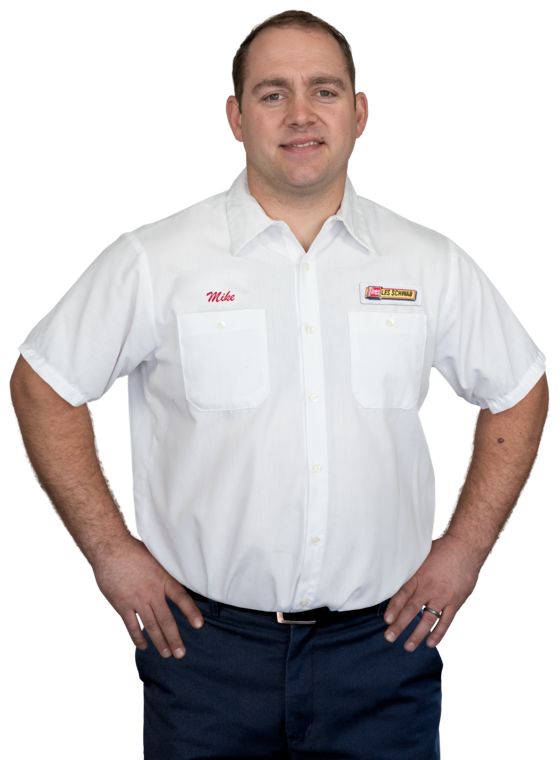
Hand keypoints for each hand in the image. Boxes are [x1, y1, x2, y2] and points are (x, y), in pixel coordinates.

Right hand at [91, 535, 203, 657]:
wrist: (109, 549)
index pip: (181, 598)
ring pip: (150, 626)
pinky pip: (131, 626)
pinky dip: (137, 637)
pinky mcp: (121, 605)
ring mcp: (136, 600)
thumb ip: (164, 572)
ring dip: (159, 641)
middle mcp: (151, 592)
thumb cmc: (132, 549)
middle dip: (174, 638)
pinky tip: (143, 645)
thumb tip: (174, 579)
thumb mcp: (155, 557)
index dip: (191, 612)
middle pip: (166, 619)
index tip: (199, 625)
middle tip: (181, 653)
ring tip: (167, 654)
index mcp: (162, 578)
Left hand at [383, 534, 480, 650]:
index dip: (394, 607)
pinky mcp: (456, 602)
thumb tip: (393, 573)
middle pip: (412, 609)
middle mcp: (430, 588)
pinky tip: (430, 643)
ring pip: (428, 619)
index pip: (403, 593)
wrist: (466, 548)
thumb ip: (410, 568)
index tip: (386, 620)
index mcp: (419, 575)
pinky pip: (446, 622)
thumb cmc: (441, 550)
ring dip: (417, 634)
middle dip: (400, 625)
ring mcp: (443, 597)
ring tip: (408, 646)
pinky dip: (439, 633)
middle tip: (389, 637)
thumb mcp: (421, 555)